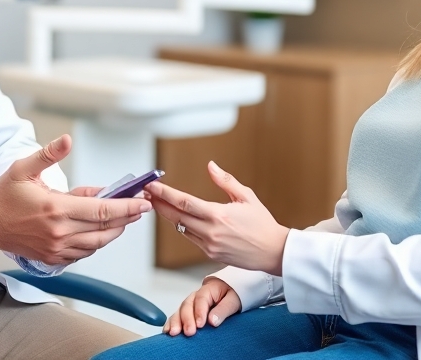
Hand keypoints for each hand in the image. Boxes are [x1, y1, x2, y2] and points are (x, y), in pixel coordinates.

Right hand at [0, 135, 151, 265]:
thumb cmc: (3, 196)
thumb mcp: (23, 168)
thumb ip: (48, 154)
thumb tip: (67, 140)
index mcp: (56, 208)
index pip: (102, 210)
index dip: (127, 207)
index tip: (143, 202)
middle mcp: (59, 232)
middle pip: (105, 229)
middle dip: (126, 218)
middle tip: (140, 208)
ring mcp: (56, 249)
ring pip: (97, 243)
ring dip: (113, 231)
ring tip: (123, 218)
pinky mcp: (53, 258)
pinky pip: (84, 253)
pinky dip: (96, 242)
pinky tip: (100, 230)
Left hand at [146, 161, 288, 273]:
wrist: (273, 252)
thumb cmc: (263, 224)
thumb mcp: (246, 197)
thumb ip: (225, 181)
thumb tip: (210, 166)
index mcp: (218, 215)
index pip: (183, 202)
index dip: (164, 194)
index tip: (152, 186)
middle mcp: (210, 232)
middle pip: (176, 216)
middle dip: (159, 204)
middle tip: (147, 193)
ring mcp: (209, 245)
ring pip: (181, 228)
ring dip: (169, 215)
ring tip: (158, 203)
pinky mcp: (210, 254)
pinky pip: (190, 238)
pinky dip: (183, 226)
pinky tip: (179, 217)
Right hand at [164, 277, 241, 336]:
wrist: (230, 290)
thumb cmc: (233, 294)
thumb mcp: (233, 300)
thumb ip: (223, 309)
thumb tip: (212, 321)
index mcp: (208, 289)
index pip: (201, 299)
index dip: (199, 311)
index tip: (200, 324)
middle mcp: (196, 295)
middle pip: (187, 304)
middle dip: (186, 319)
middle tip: (188, 332)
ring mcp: (190, 303)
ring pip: (180, 310)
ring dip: (176, 321)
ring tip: (174, 333)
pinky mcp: (188, 311)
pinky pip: (178, 315)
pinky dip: (171, 323)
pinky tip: (167, 331)